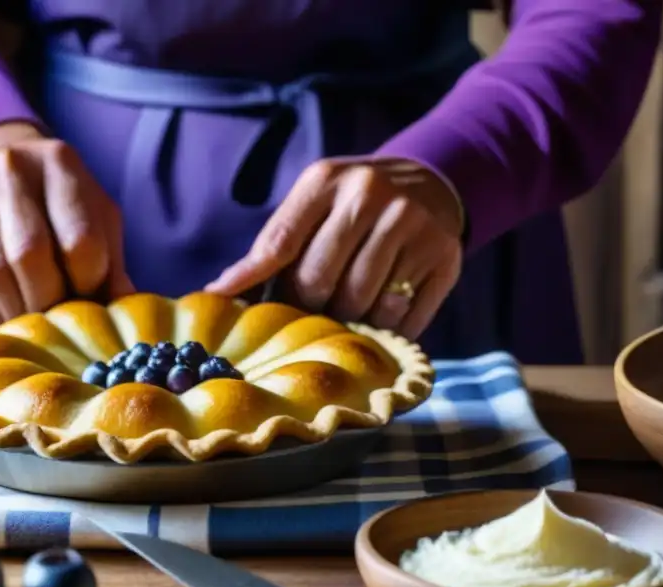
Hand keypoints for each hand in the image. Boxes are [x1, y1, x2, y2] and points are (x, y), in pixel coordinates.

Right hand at [0, 122, 134, 329]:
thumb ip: (112, 263)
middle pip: (28, 255)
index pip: (79, 239)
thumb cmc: (64, 209)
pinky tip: (7, 317)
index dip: (90, 282)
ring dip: (19, 314)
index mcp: (56, 161)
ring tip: (37, 324)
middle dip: (51, 301)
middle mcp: (2, 173)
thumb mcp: (98, 221)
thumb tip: (123, 308)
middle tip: (62, 322)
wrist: (3, 179)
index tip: (93, 297)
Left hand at [205, 159, 463, 339]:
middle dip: (306, 308)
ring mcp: (412, 224)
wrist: (431, 182)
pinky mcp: (443, 257)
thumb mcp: (312, 204)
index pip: (280, 243)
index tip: (230, 310)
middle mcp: (370, 194)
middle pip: (319, 281)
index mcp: (325, 180)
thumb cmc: (351, 205)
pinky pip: (401, 319)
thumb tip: (220, 292)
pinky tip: (378, 320)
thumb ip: (272, 244)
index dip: (253, 283)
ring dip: (346, 323)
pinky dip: (384, 331)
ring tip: (343, 316)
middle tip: (308, 315)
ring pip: (360, 304)